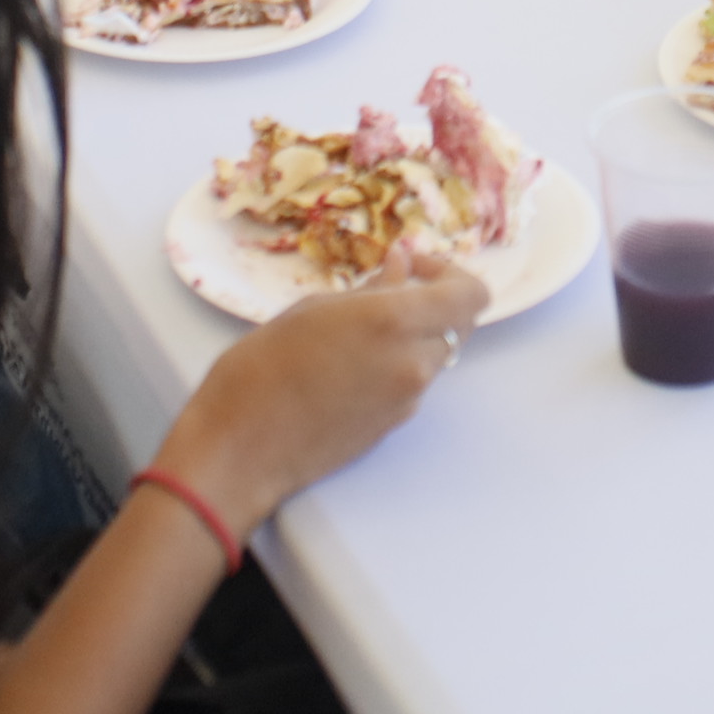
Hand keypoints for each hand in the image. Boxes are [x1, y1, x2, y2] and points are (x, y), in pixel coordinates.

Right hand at [150, 247, 488, 534]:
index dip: (449, 274)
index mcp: (395, 322)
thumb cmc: (261, 369)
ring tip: (359, 329)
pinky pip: (414, 382)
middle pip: (459, 324)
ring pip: (435, 354)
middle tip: (388, 290)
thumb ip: (371, 288)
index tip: (410, 266)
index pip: (471, 295)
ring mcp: (408, 399)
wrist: (241, 449)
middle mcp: (414, 362)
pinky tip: (351, 363)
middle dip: (432, 302)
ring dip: (414, 334)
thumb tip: (402, 264)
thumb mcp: (312, 310)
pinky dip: (398, 363)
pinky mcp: (395, 426)